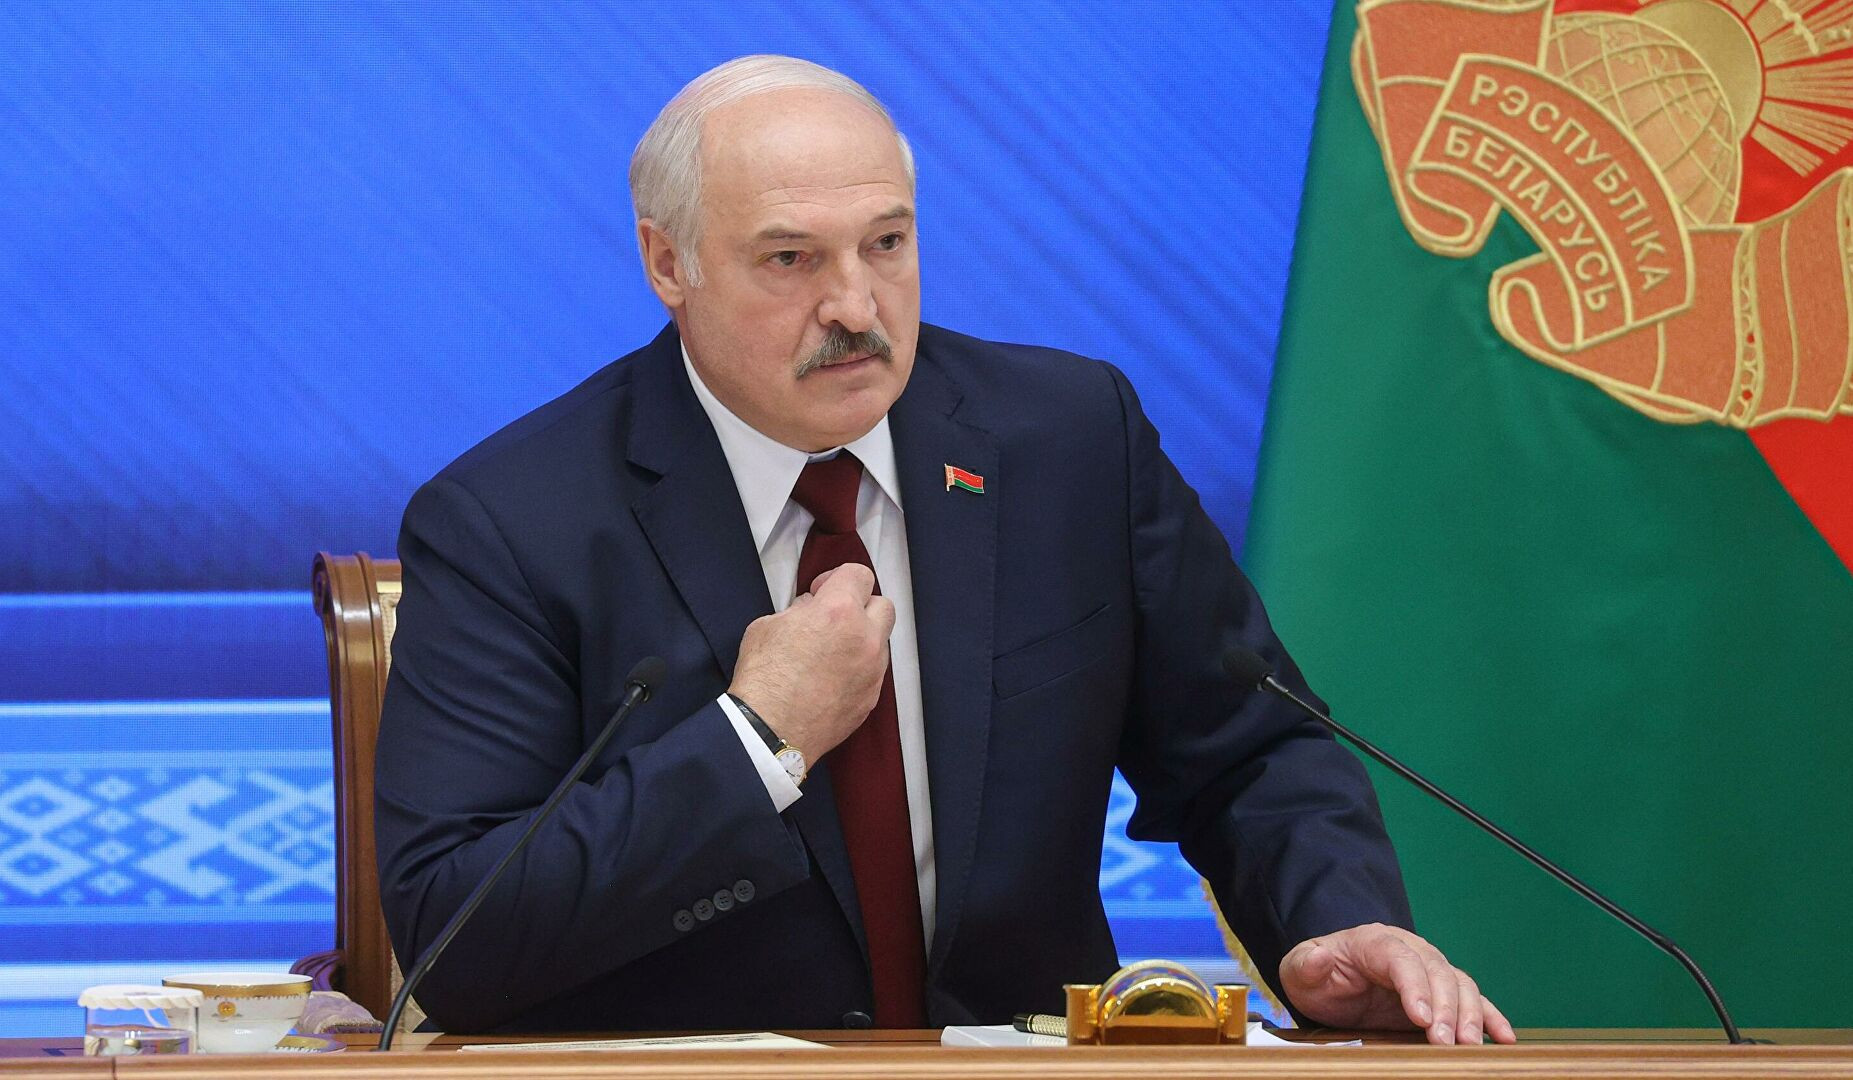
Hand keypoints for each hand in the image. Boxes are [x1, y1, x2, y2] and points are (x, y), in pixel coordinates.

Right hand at [729, 563, 893, 757]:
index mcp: (838, 611)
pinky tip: (831, 679)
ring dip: (861, 639)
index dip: (837, 579)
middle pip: (882, 604)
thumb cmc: (763, 679)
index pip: (858, 574)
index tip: (821, 592)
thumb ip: (798, 611)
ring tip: (830, 653)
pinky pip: (873, 672)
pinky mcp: (871, 698)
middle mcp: (865, 638)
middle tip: (833, 619)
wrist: (770, 732)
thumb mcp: (767, 625)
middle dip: (860, 606)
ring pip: (881, 641)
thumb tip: (809, 611)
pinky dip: (858, 668)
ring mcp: (873, 671)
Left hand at [1279, 924, 1514, 1044]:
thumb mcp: (1300, 969)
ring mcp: (1429, 970)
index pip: (1400, 958)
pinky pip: (1472, 1001)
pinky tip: (1503, 1038)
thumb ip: (1307, 964)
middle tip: (1446, 1042)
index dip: (1414, 986)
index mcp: (1374, 942)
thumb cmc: (1318, 976)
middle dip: (1446, 1007)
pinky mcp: (1441, 994)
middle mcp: (1409, 951)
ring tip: (1467, 1045)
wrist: (1328, 983)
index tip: (1421, 1017)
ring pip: (1460, 985)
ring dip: (1469, 1015)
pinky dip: (1490, 1017)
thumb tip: (1319, 956)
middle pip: (1437, 972)